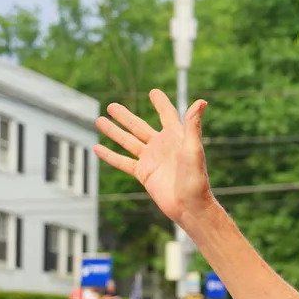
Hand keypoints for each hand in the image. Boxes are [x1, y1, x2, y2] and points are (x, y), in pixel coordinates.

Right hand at [95, 90, 213, 224]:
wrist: (189, 206)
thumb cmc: (196, 179)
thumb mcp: (193, 149)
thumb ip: (193, 125)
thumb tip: (201, 101)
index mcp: (175, 137)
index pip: (167, 114)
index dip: (161, 103)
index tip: (153, 92)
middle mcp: (162, 146)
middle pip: (139, 126)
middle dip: (125, 116)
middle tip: (111, 106)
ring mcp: (151, 160)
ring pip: (128, 141)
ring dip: (113, 131)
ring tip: (99, 120)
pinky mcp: (144, 174)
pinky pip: (123, 162)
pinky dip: (110, 155)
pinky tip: (97, 148)